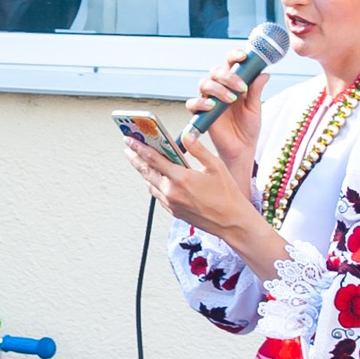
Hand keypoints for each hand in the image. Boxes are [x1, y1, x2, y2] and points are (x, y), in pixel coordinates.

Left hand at [123, 128, 286, 279]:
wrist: (231, 223)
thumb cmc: (227, 195)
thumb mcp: (215, 166)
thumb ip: (198, 149)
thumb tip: (186, 135)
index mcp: (181, 178)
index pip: (153, 159)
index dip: (139, 148)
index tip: (130, 140)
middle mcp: (172, 192)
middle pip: (146, 172)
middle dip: (135, 158)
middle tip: (128, 148)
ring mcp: (171, 204)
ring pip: (150, 184)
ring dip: (143, 172)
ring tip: (138, 161)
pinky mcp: (174, 212)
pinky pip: (158, 195)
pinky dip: (153, 184)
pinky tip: (154, 178)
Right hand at [183, 52, 267, 181]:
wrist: (242, 148)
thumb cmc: (248, 128)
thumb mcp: (255, 108)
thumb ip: (256, 90)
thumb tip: (264, 73)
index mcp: (234, 82)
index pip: (230, 62)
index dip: (234, 55)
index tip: (243, 57)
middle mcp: (220, 88)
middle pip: (216, 71)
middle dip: (228, 76)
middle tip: (240, 87)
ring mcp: (209, 100)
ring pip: (205, 84)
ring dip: (218, 89)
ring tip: (230, 99)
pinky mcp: (201, 113)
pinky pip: (193, 103)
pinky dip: (201, 103)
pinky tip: (212, 106)